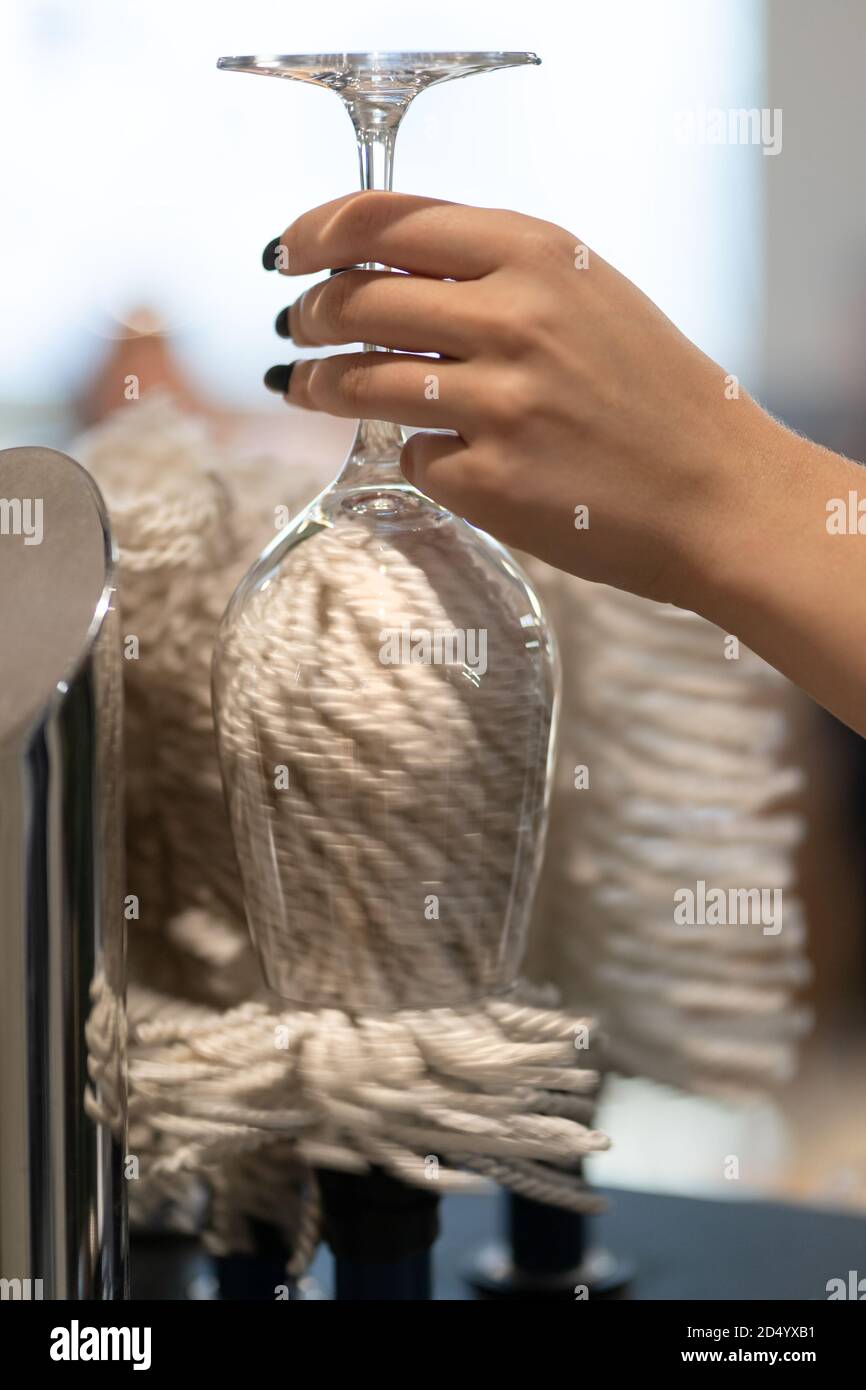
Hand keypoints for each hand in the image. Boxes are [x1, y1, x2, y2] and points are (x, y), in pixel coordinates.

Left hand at [265, 189, 779, 614]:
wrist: (716, 494)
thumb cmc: (654, 392)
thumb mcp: (586, 294)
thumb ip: (493, 270)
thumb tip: (379, 270)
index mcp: (536, 254)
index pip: (384, 222)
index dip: (316, 233)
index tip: (288, 252)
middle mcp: (513, 318)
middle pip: (357, 301)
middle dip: (309, 314)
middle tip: (297, 327)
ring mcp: (499, 403)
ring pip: (362, 380)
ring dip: (321, 383)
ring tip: (310, 387)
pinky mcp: (490, 481)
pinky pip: (412, 457)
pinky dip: (415, 455)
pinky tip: (441, 457)